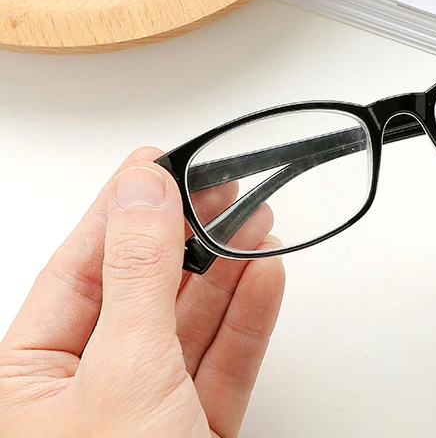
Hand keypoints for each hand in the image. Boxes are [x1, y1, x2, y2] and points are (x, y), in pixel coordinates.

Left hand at [0, 147, 283, 437]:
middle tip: (223, 188)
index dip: (124, 209)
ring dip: (229, 271)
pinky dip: (249, 318)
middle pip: (142, 289)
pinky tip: (264, 278)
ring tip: (255, 223)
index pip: (79, 267)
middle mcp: (85, 391)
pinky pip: (223, 360)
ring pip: (189, 322)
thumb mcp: (125, 373)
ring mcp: (143, 410)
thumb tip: (144, 190)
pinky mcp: (194, 429)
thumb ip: (138, 274)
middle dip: (190, 237)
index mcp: (31, 377)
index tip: (163, 164)